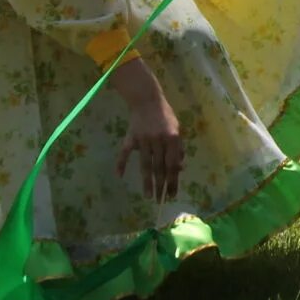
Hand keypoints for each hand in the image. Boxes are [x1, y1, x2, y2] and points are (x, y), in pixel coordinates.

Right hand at [110, 60, 183, 200]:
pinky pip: (125, 152)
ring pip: (145, 164)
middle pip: (160, 167)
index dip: (173, 180)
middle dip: (161, 185)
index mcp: (173, 138)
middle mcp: (159, 140)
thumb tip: (179, 168)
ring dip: (147, 181)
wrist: (147, 99)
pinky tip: (119, 175)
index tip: (172, 195)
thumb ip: (178, 149)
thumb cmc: (165, 116)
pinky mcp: (131, 137)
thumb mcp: (177, 130)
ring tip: (148, 196)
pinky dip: (121, 163)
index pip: (173, 164)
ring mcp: (144, 139)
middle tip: (161, 201)